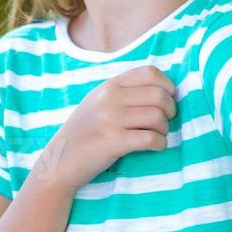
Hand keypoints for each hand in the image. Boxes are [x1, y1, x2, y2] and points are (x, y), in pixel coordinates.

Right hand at [35, 65, 176, 190]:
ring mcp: (110, 119)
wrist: (60, 160)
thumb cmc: (85, 131)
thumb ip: (124, 91)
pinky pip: (151, 139)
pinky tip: (154, 147)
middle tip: (163, 122)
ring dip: (164, 129)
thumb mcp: (99, 101)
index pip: (150, 72)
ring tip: (157, 135)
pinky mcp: (113, 142)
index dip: (167, 86)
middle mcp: (110, 98)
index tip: (167, 100)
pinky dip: (160, 144)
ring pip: (158, 117)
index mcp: (109, 85)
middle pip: (159, 95)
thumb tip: (162, 89)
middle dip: (170, 110)